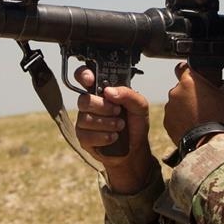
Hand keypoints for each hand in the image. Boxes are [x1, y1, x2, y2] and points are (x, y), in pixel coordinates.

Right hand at [74, 66, 154, 192]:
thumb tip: (109, 91)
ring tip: (120, 126)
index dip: (83, 75)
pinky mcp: (83, 138)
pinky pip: (86, 135)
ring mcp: (84, 121)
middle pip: (84, 100)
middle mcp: (90, 104)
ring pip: (85, 118)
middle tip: (118, 111)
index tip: (90, 80)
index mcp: (102, 92)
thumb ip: (128, 94)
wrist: (136, 148)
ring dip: (106, 123)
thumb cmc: (135, 123)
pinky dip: (103, 137)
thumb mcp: (140, 106)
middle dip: (103, 107)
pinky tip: (113, 137)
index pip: (85, 77)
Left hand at [163, 63, 223, 146]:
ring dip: (185, 107)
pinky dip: (181, 120)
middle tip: (203, 103)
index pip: (182, 67)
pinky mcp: (167, 123)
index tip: (195, 77)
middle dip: (190, 93)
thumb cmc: (220, 118)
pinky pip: (174, 117)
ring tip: (198, 117)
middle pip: (182, 88)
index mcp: (189, 82)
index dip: (188, 70)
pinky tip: (193, 126)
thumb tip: (222, 84)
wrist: (209, 143)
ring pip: (177, 103)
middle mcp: (175, 92)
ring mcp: (169, 108)